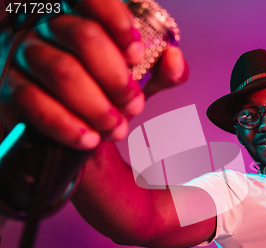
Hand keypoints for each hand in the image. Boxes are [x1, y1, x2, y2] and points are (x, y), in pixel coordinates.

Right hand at [0, 0, 187, 149]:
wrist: (72, 125)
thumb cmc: (103, 92)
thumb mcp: (137, 79)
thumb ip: (160, 70)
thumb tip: (174, 60)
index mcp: (79, 15)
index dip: (117, 21)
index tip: (137, 53)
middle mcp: (47, 26)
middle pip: (83, 36)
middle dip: (117, 78)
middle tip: (134, 104)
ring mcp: (24, 55)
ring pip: (62, 71)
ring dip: (97, 105)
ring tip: (116, 127)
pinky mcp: (10, 88)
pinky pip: (35, 103)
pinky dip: (68, 125)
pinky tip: (89, 139)